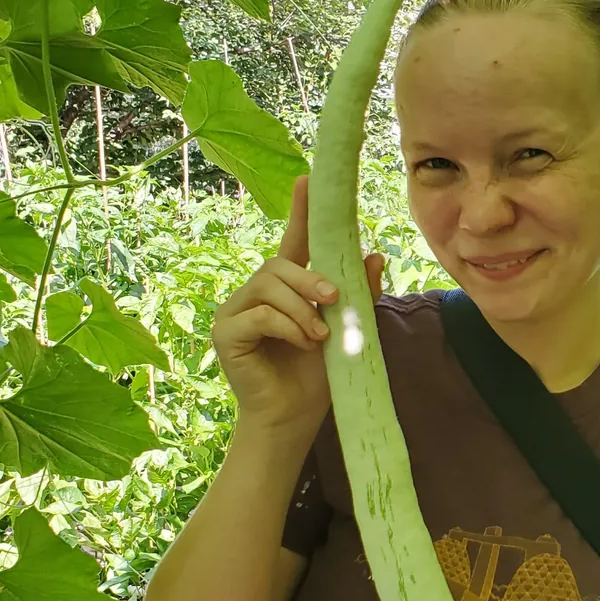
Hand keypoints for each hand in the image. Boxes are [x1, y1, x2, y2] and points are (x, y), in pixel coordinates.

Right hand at [212, 173, 383, 428]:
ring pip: (268, 286)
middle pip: (278, 265)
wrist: (294, 419)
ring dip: (301, 308)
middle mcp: (254, 294)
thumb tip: (374, 256)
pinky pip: (259, 314)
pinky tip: (303, 345)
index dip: (300, 213)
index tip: (308, 180)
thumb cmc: (317, 378)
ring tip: (321, 336)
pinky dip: (287, 326)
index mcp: (285, 290)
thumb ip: (359, 295)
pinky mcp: (225, 333)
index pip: (292, 243)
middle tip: (335, 299)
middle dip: (310, 278)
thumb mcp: (346, 331)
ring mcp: (235, 311)